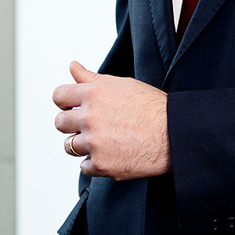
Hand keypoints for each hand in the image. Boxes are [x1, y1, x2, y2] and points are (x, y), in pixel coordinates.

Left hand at [53, 61, 169, 179]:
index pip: (59, 96)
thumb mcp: (122, 85)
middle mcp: (90, 118)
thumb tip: (73, 67)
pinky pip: (84, 167)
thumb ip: (92, 78)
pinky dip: (95, 163)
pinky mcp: (102, 164)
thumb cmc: (153, 108)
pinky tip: (111, 154)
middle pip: (60, 123)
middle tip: (90, 126)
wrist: (175, 135)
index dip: (65, 102)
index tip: (71, 107)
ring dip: (81, 145)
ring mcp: (95, 143)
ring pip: (69, 146)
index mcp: (94, 94)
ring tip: (102, 141)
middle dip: (71, 124)